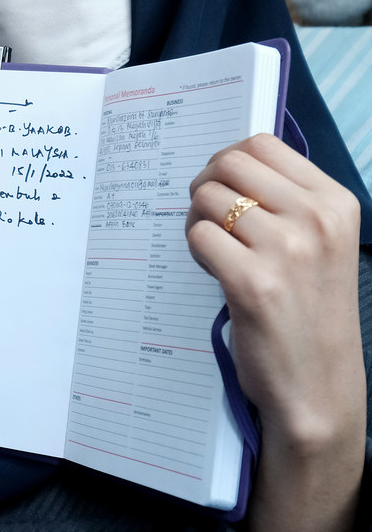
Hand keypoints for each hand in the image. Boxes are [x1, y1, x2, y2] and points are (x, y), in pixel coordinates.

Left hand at [185, 133, 364, 531]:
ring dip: (197, 220)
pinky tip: (213, 271)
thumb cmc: (310, 312)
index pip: (262, 143)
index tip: (225, 188)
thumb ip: (286, 201)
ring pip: (208, 197)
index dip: (229, 161)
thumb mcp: (320, 244)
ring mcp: (286, 250)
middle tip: (208, 217)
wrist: (319, 387)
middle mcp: (317, 220)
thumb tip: (227, 161)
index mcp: (336, 203)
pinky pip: (198, 236)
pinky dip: (194, 249)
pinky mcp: (252, 282)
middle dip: (206, 185)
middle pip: (228, 162)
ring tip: (215, 250)